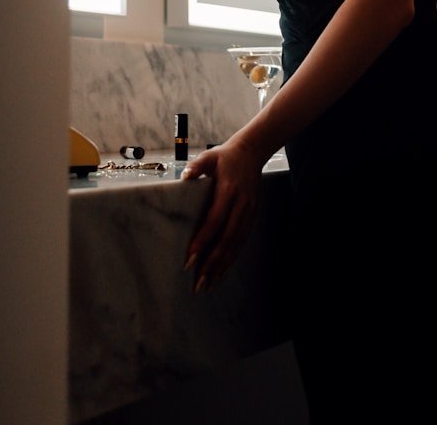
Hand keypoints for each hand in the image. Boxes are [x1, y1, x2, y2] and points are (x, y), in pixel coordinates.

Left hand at [181, 138, 262, 292]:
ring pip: (236, 244)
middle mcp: (241, 205)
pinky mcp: (252, 217)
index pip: (215, 221)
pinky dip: (232, 258)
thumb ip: (197, 166)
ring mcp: (249, 212)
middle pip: (226, 239)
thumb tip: (184, 177)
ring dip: (222, 266)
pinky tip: (222, 271)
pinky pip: (241, 241)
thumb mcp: (210, 156)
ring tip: (208, 284)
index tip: (189, 260)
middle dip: (212, 263)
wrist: (252, 152)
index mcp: (229, 191)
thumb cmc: (226, 156)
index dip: (203, 241)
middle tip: (198, 283)